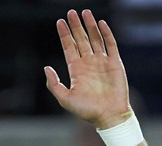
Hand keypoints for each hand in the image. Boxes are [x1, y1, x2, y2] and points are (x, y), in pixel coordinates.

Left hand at [45, 10, 131, 128]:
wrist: (108, 116)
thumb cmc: (87, 110)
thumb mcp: (65, 99)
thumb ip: (54, 84)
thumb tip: (46, 68)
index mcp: (76, 70)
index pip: (69, 47)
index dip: (64, 35)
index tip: (60, 22)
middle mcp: (88, 63)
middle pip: (81, 39)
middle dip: (75, 26)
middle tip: (71, 12)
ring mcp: (102, 62)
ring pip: (95, 39)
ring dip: (90, 25)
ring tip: (85, 12)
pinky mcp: (115, 63)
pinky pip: (110, 44)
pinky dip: (106, 33)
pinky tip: (100, 23)